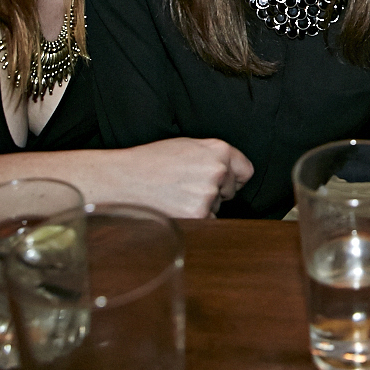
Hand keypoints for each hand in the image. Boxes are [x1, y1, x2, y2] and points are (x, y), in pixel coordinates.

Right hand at [109, 138, 253, 218]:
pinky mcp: (199, 215)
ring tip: (175, 195)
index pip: (246, 170)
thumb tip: (231, 169)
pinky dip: (194, 220)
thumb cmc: (151, 162)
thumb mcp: (187, 146)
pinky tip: (175, 208)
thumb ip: (213, 155)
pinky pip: (206, 223)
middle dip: (215, 192)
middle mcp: (218, 171)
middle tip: (186, 187)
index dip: (234, 178)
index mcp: (218, 150)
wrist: (124, 180)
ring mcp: (209, 194)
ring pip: (216, 207)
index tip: (225, 183)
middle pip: (230, 191)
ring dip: (202, 206)